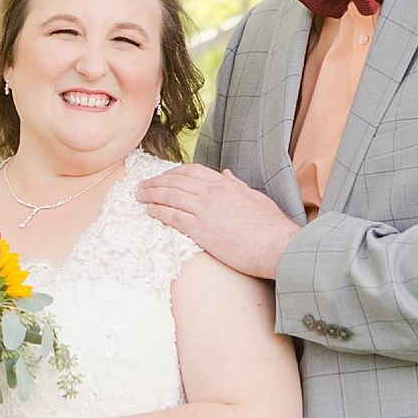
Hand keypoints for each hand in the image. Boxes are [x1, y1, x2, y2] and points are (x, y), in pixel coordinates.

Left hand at [137, 164, 301, 279]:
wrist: (277, 245)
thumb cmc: (271, 227)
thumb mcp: (255, 198)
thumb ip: (238, 185)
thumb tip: (227, 174)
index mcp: (226, 184)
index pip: (192, 171)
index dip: (173, 173)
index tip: (163, 177)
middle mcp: (213, 192)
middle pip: (176, 181)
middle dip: (156, 182)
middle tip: (143, 185)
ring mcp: (206, 209)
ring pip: (170, 196)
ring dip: (151, 194)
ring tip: (140, 196)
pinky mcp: (201, 229)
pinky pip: (173, 216)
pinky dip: (158, 211)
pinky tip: (149, 210)